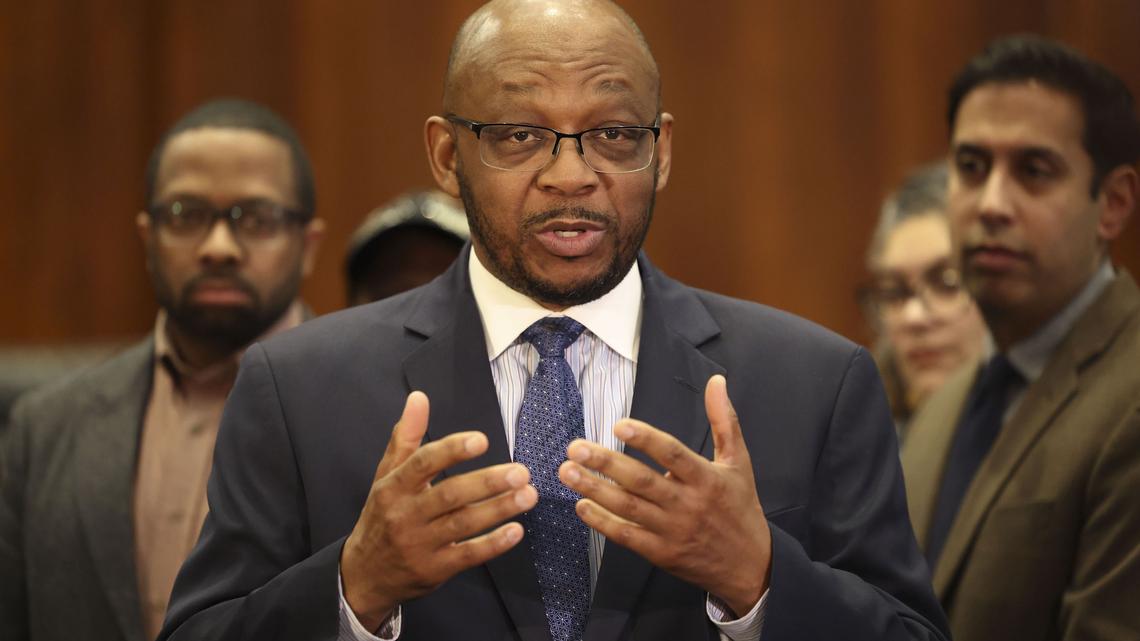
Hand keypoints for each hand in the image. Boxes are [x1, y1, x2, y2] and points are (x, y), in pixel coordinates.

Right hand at [341, 391, 538, 629]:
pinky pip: (467, 556)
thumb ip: (406, 437)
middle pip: (450, 494)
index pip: (423, 464)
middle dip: (487, 482)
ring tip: (528, 495)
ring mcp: (420, 545)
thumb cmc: (382, 516)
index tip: (482, 440)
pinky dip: (493, 544)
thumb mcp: (386, 476)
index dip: (452, 450)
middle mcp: (405, 515)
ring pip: (463, 524)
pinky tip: (516, 531)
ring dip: (499, 509)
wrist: (364, 574)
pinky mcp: (434, 569)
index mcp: (394, 487)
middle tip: (521, 472)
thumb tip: (419, 398)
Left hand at [558, 374, 770, 616]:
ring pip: (629, 508)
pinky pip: (628, 536)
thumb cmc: (740, 507)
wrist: (750, 565)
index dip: (646, 439)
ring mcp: (673, 530)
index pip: (673, 455)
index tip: (618, 425)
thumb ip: (724, 420)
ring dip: (595, 490)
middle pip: (642, 481)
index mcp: (707, 478)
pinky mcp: (662, 553)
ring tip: (567, 472)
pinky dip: (603, 523)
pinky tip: (581, 506)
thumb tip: (717, 381)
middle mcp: (688, 504)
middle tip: (576, 448)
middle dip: (606, 463)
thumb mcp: (739, 461)